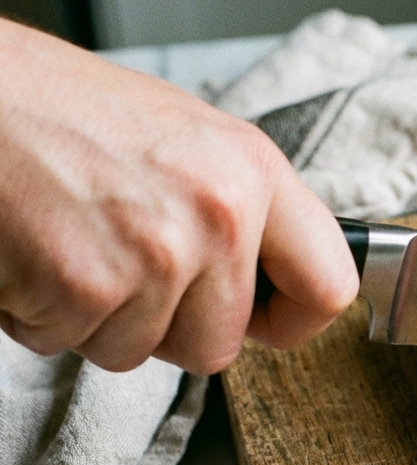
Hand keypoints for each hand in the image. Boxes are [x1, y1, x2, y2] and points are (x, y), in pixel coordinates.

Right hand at [0, 19, 358, 374]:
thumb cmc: (60, 108)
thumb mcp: (184, 139)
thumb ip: (235, 209)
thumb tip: (265, 276)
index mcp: (254, 171)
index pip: (329, 285)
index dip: (293, 321)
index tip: (268, 321)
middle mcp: (220, 213)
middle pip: (220, 344)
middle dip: (166, 326)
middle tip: (122, 266)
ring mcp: (158, 253)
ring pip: (138, 351)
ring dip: (95, 318)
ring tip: (69, 242)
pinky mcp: (88, 285)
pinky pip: (71, 343)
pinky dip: (39, 313)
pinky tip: (33, 251)